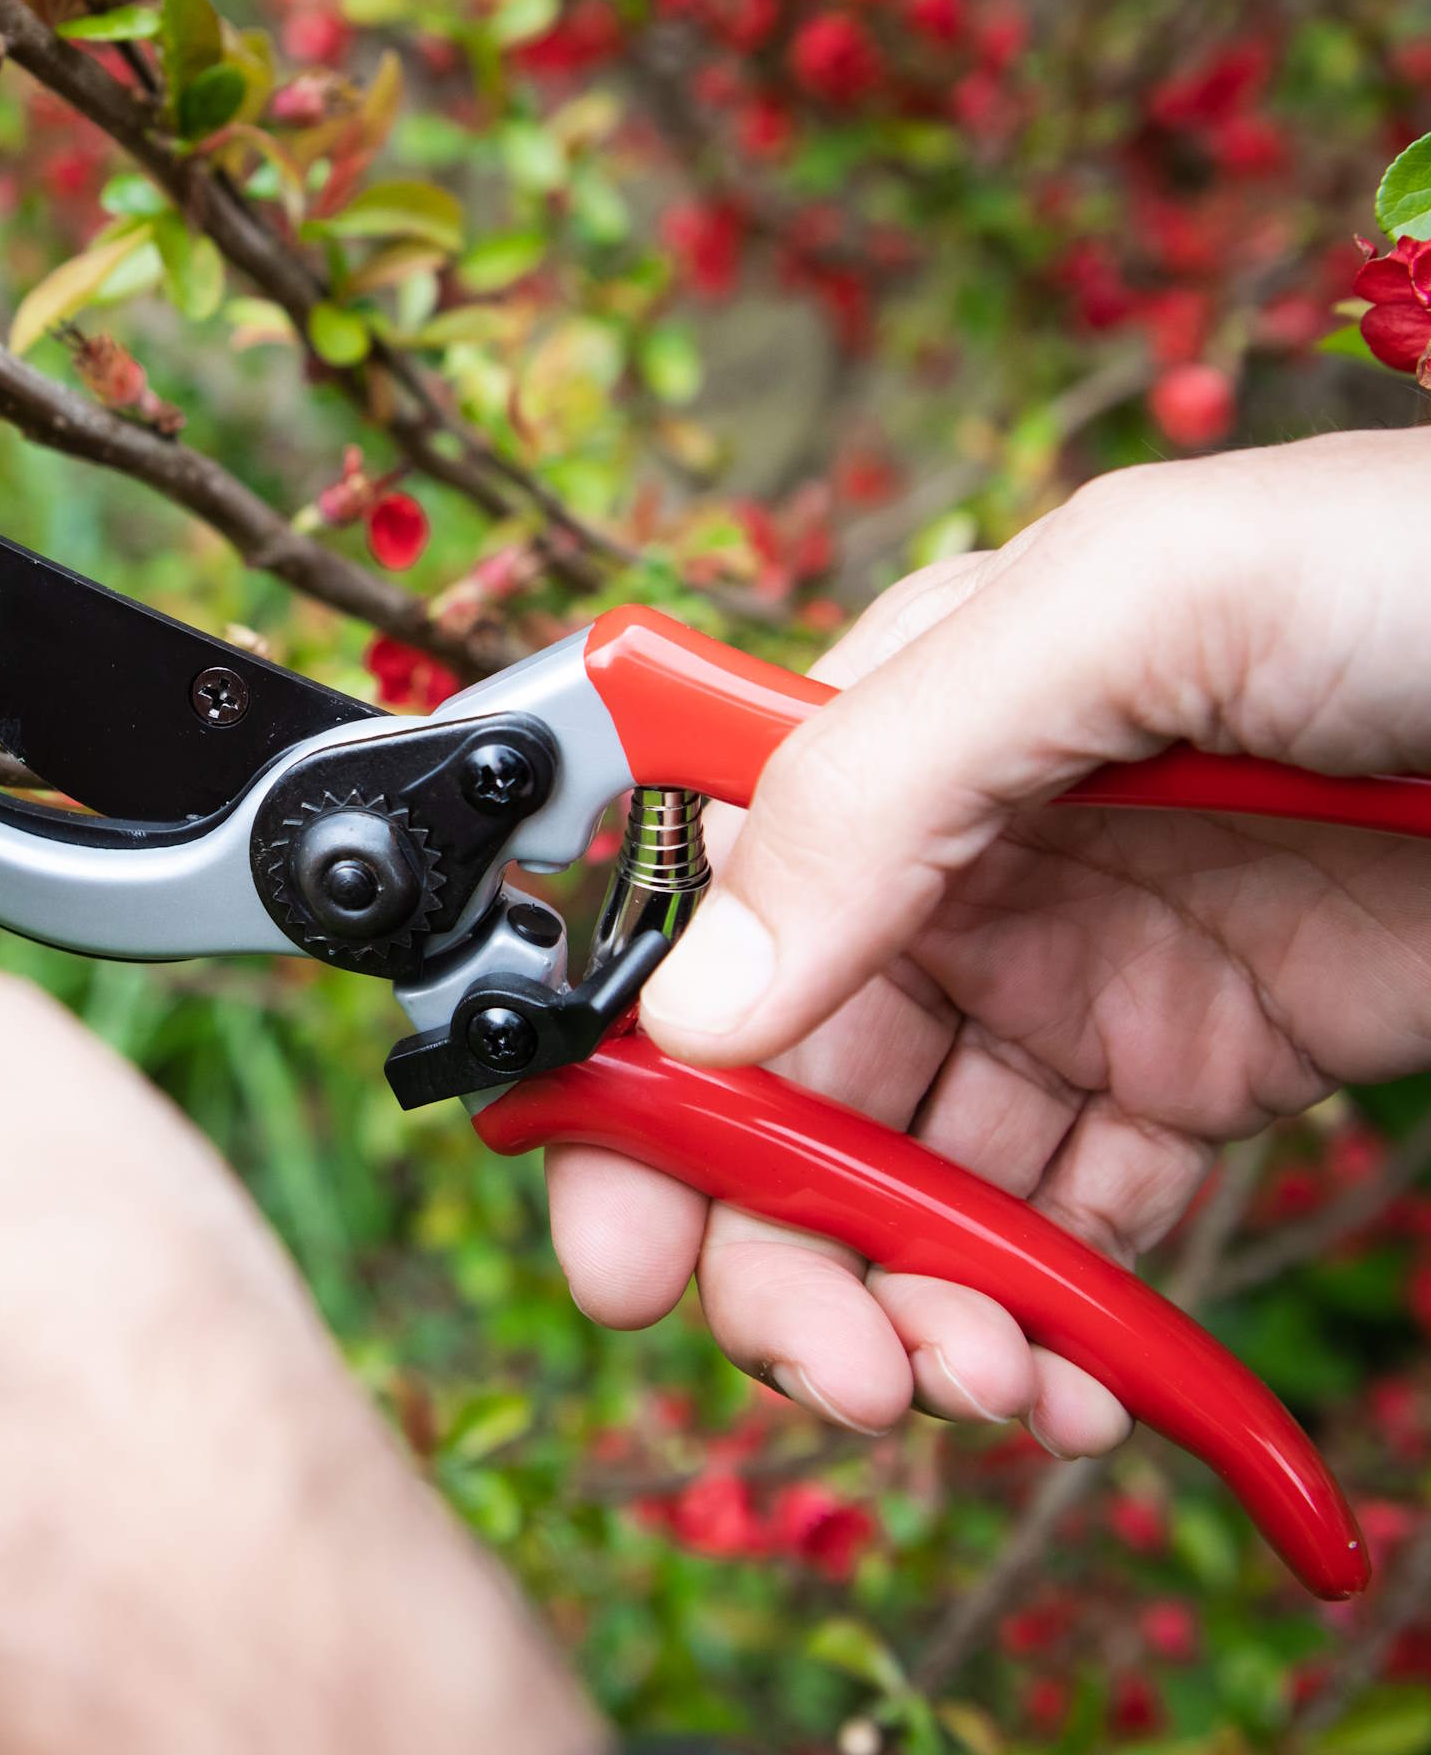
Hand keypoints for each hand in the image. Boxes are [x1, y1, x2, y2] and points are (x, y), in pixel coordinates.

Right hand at [548, 430, 1430, 1451]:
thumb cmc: (1429, 572)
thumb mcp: (1137, 605)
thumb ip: (888, 780)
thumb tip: (701, 1002)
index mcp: (905, 719)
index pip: (698, 904)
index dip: (628, 1073)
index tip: (615, 1224)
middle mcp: (960, 854)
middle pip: (781, 1073)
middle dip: (767, 1233)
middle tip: (815, 1364)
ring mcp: (1076, 967)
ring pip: (912, 1172)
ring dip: (907, 1303)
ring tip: (968, 1392)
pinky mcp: (1196, 1066)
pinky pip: (1067, 1220)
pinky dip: (1042, 1321)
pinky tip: (1059, 1384)